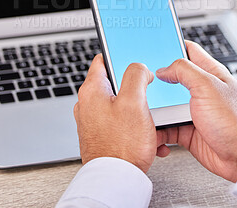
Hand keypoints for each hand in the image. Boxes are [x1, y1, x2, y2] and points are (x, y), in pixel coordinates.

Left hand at [74, 54, 156, 172]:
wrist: (116, 181)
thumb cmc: (122, 146)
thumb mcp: (134, 102)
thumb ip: (136, 76)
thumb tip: (139, 67)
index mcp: (92, 90)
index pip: (102, 60)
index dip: (119, 55)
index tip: (131, 57)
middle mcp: (88, 104)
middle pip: (114, 82)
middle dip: (134, 86)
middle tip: (147, 92)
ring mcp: (94, 120)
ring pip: (120, 102)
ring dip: (137, 107)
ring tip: (148, 118)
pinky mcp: (101, 133)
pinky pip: (120, 120)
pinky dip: (133, 122)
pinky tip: (145, 133)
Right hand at [156, 41, 236, 182]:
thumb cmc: (235, 123)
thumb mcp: (208, 86)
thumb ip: (184, 71)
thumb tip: (164, 68)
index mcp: (210, 73)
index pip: (189, 50)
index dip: (172, 44)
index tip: (156, 44)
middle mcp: (201, 90)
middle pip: (172, 77)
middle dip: (158, 79)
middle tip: (144, 79)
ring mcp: (193, 110)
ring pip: (166, 102)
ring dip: (155, 106)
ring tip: (145, 106)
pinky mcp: (187, 128)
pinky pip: (166, 125)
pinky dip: (158, 128)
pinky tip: (154, 129)